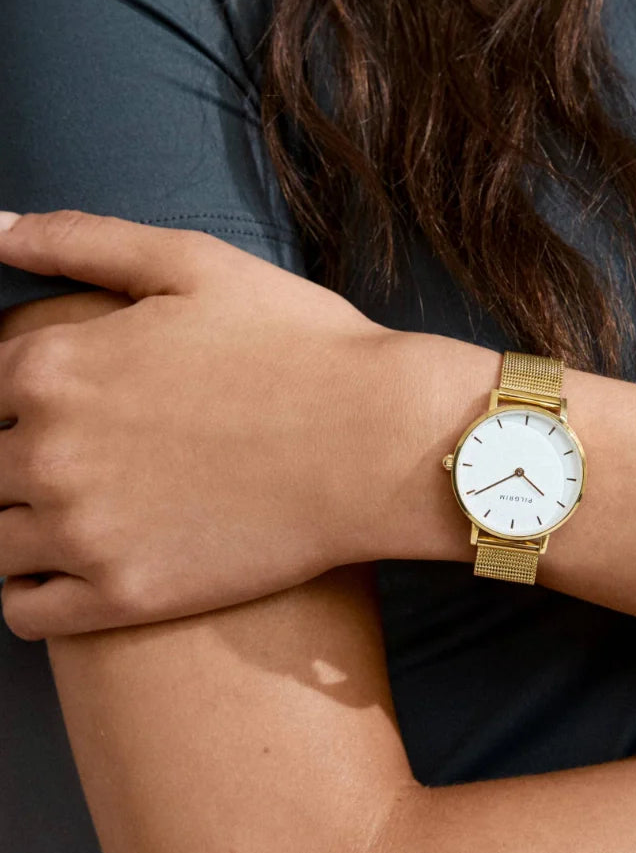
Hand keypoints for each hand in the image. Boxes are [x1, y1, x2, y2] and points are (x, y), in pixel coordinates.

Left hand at [0, 210, 412, 637]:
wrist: (381, 443)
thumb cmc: (303, 347)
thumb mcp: (196, 264)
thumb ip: (81, 240)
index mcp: (54, 366)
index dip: (16, 397)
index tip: (62, 408)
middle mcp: (49, 452)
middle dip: (13, 461)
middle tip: (82, 462)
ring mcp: (84, 532)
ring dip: (14, 526)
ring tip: (70, 517)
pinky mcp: (126, 597)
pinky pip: (23, 611)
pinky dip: (24, 593)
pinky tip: (67, 571)